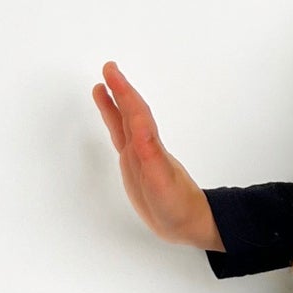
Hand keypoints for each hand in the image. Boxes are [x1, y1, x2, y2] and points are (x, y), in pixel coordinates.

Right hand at [92, 61, 221, 248]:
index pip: (135, 113)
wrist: (189, 223)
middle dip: (120, 91)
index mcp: (150, 147)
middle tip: (108, 68)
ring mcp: (141, 156)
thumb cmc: (177, 206)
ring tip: (102, 88)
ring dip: (115, 105)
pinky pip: (123, 140)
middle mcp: (145, 147)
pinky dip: (117, 126)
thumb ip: (150, 154)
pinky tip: (114, 121)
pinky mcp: (137, 168)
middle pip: (131, 113)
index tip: (111, 71)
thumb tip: (139, 124)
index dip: (123, 91)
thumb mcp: (161, 182)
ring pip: (126, 124)